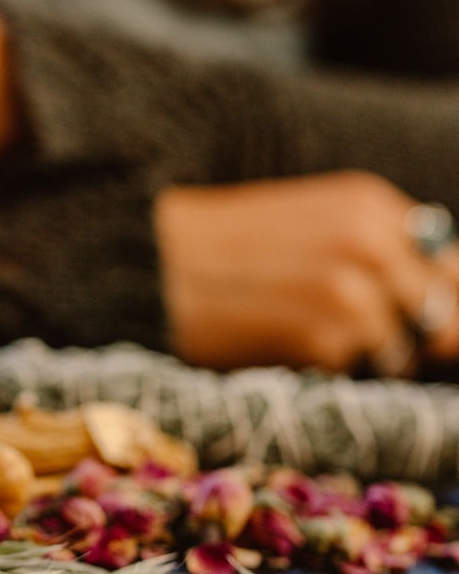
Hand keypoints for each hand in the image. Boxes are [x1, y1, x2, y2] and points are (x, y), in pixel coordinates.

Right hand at [155, 172, 458, 375]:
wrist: (145, 264)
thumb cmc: (220, 250)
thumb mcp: (310, 227)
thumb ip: (378, 253)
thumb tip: (440, 307)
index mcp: (371, 205)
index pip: (449, 266)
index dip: (436, 299)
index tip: (412, 319)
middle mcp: (374, 241)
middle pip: (439, 313)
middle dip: (409, 334)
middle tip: (345, 334)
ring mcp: (353, 291)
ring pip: (400, 348)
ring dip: (363, 354)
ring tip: (297, 331)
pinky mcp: (325, 336)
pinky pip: (353, 369)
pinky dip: (321, 367)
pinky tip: (275, 341)